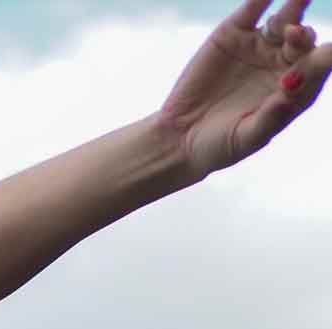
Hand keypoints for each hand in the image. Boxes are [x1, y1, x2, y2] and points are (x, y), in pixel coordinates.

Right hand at [158, 0, 328, 178]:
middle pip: (303, 42)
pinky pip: (253, 8)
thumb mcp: (245, 139)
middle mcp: (283, 63)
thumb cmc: (219, 146)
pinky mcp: (235, 31)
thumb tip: (289, 95)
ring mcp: (261, 44)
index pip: (316, 70)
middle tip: (295, 36)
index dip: (322, 60)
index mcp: (295, 90)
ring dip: (295, 7)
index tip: (326, 55)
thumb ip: (269, 118)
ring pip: (285, 20)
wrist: (179, 137)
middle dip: (303, 37)